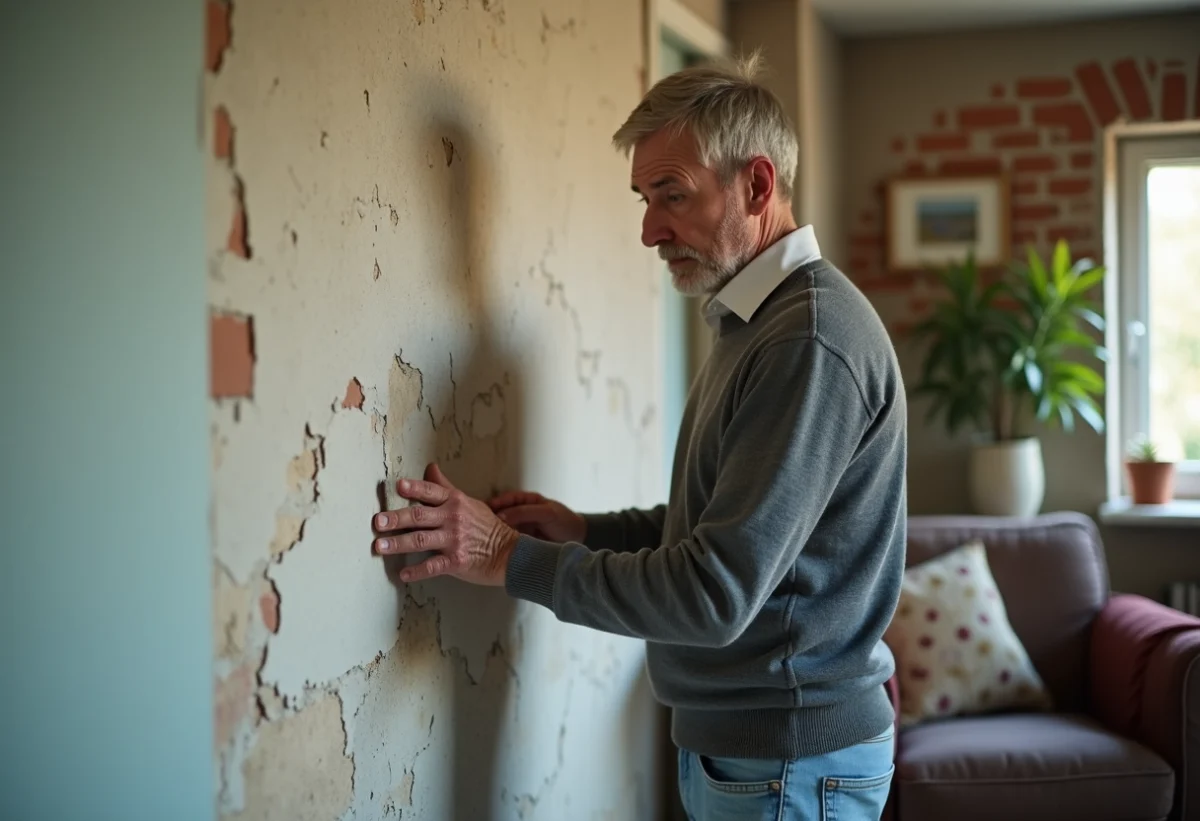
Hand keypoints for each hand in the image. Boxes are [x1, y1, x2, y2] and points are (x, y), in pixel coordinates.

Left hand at [373, 463, 519, 585]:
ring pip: (421, 540)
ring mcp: (454, 540)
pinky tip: (404, 574)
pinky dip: (417, 571)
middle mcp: (453, 518)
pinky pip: (433, 566)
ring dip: (398, 544)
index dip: (414, 488)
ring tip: (380, 547)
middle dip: (396, 519)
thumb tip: (430, 467)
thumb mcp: (468, 502)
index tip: (398, 487)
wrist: (508, 552)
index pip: (431, 491)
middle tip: (378, 522)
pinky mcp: (456, 561)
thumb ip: (445, 487)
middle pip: (419, 516)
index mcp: (455, 502)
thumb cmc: (486, 527)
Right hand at [488, 490, 585, 543]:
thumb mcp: (547, 513)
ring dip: (493, 532)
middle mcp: (520, 514)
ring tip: (482, 537)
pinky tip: (492, 548)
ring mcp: (519, 529)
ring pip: (502, 529)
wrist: (578, 540)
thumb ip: (525, 512)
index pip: (507, 499)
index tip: (485, 509)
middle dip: (490, 518)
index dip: (496, 503)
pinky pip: (508, 541)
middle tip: (478, 525)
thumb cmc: (564, 521)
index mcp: (526, 502)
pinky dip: (500, 544)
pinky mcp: (520, 543)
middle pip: (501, 514)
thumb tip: (501, 516)